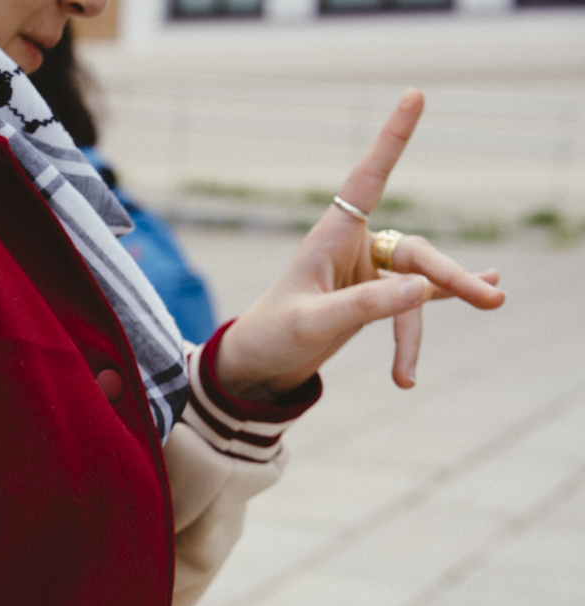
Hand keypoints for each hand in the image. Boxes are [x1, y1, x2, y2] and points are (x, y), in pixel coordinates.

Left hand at [216, 90, 504, 401]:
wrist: (257, 365)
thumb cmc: (273, 335)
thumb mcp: (314, 322)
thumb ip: (366, 306)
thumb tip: (425, 288)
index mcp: (331, 237)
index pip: (368, 179)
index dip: (392, 139)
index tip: (414, 95)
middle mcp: (353, 247)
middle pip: (417, 253)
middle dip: (452, 278)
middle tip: (493, 302)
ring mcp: (368, 271)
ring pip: (419, 282)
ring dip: (435, 311)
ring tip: (481, 318)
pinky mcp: (375, 296)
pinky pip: (416, 297)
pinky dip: (442, 301)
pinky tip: (486, 285)